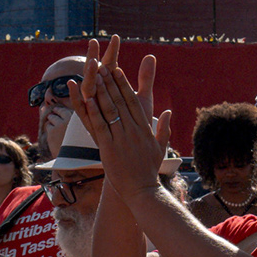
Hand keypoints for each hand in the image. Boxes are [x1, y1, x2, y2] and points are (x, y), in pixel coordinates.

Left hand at [73, 36, 171, 199]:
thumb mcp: (161, 147)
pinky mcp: (109, 148)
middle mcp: (133, 130)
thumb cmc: (149, 170)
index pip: (133, 102)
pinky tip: (88, 98)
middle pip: (121, 101)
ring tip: (94, 76)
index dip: (125, 85)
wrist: (142, 190)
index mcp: (144, 129)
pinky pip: (101, 126)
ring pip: (110, 109)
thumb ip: (164, 128)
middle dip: (110, 82)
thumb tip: (169, 112)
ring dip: (101, 91)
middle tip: (102, 66)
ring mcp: (121, 138)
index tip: (118, 71)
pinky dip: (94, 111)